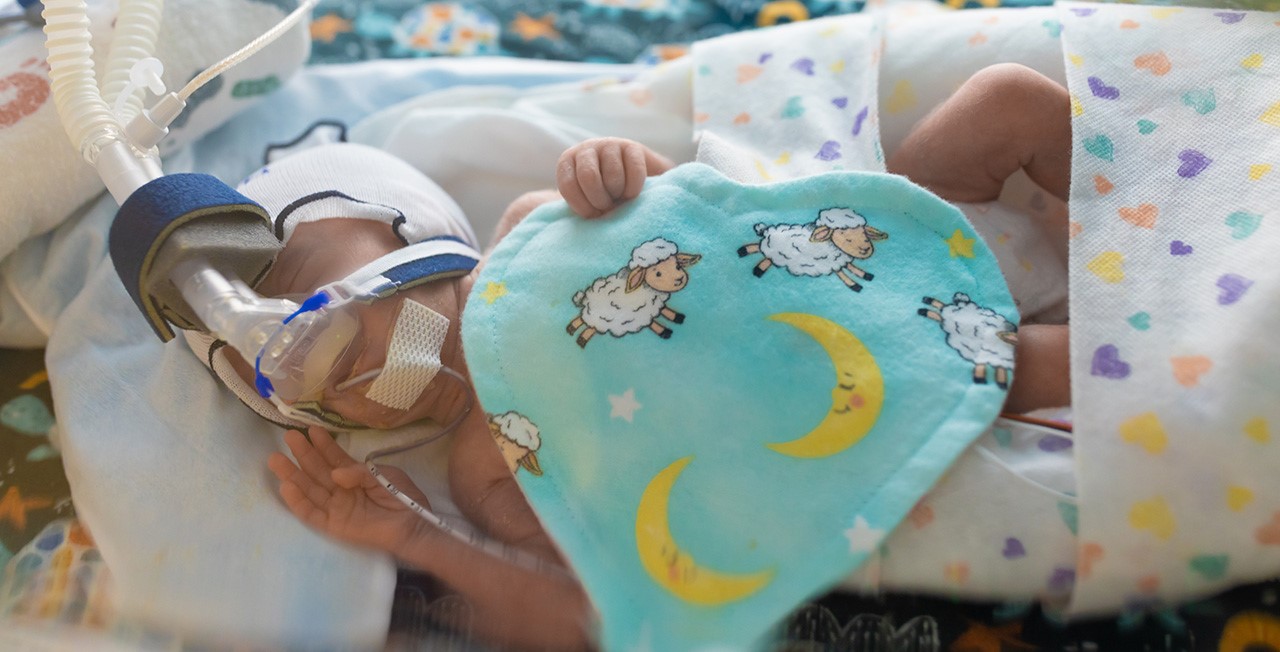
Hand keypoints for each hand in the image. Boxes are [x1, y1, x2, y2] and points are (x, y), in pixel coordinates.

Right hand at [268, 427, 426, 553]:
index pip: (334, 458)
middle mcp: (341, 491)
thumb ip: (359, 471)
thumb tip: (335, 473)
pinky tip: (286, 486)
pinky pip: (311, 514)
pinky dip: (298, 501)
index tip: (310, 429)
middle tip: (288, 436)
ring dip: (292, 475)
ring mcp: (336, 508)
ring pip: (308, 490)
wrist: (411, 525)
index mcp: (355, 477)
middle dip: (303, 454)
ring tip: (275, 458)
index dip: (323, 444)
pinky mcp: (333, 525)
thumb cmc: (402, 498)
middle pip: (317, 471)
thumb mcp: (383, 475)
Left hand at [556, 137, 672, 217]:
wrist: (632, 184)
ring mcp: (609, 144)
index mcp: (567, 162)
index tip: (592, 215)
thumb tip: (546, 209)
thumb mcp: (582, 201)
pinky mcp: (632, 147)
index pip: (568, 185)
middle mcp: (586, 149)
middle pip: (588, 177)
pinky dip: (634, 188)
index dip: (581, 206)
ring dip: (619, 194)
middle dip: (600, 200)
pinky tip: (632, 193)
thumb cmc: (602, 198)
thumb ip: (571, 204)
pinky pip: (634, 171)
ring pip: (613, 175)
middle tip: (607, 207)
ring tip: (620, 196)